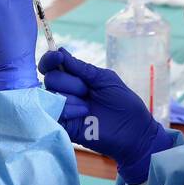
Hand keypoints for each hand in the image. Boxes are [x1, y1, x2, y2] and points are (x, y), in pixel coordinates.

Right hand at [38, 48, 175, 183]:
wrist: (133, 133)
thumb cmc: (124, 104)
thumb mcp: (105, 79)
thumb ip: (82, 68)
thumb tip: (60, 51)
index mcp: (75, 78)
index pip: (51, 66)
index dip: (50, 60)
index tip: (58, 57)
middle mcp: (65, 92)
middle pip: (51, 78)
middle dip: (71, 82)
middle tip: (88, 92)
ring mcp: (63, 109)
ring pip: (51, 94)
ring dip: (72, 98)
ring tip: (88, 108)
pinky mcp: (63, 126)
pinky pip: (54, 113)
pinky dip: (68, 111)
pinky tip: (82, 115)